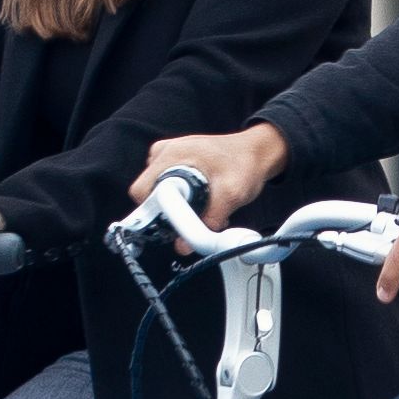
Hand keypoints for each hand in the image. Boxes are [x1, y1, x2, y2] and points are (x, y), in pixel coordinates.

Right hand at [135, 125, 292, 228]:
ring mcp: (168, 156)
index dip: (154, 213)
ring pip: (158, 193)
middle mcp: (165, 152)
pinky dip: (182, 199)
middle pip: (148, 194)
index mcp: (171, 154)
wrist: (256, 153)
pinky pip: (167, 188)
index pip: (142, 191)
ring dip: (177, 206)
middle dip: (168, 211)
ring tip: (203, 204)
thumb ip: (207, 221)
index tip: (173, 223)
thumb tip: (183, 246)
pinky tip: (201, 199)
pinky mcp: (174, 162)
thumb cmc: (245, 165)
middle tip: (194, 215)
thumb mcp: (231, 195)